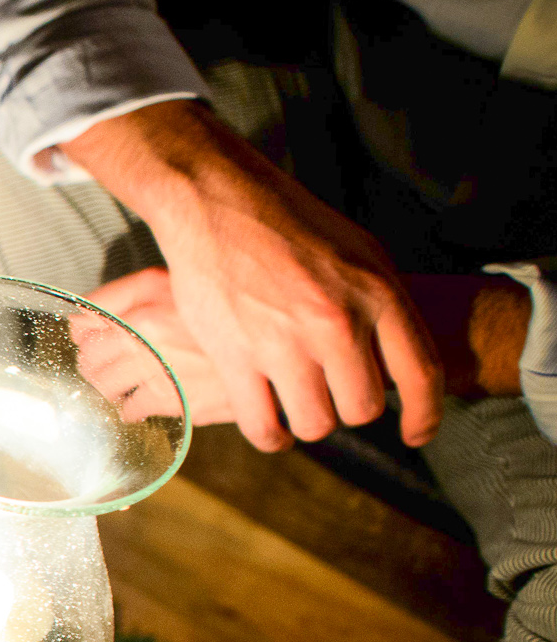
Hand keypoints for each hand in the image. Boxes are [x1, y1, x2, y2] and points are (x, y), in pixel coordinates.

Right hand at [58, 101, 439, 449]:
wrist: (217, 203)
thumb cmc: (290, 224)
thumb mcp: (359, 252)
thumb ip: (381, 305)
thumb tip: (396, 358)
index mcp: (377, 294)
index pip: (420, 375)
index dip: (424, 415)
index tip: (415, 435)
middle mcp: (335, 323)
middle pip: (362, 408)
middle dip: (350, 409)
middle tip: (334, 396)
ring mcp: (283, 343)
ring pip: (315, 424)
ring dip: (309, 423)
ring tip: (300, 407)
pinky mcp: (234, 358)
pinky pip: (263, 427)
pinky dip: (271, 438)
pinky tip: (272, 429)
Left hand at [79, 267, 224, 423]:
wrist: (278, 347)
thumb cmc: (232, 311)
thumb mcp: (182, 284)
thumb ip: (129, 296)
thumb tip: (79, 321)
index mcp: (147, 294)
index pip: (84, 319)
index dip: (85, 333)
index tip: (94, 340)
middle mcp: (146, 327)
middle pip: (89, 356)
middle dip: (95, 364)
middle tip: (110, 368)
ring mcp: (155, 363)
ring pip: (103, 385)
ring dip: (109, 389)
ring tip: (126, 388)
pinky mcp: (169, 396)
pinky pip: (129, 409)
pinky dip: (130, 410)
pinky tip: (144, 404)